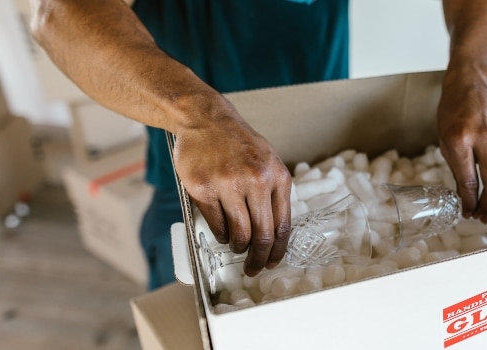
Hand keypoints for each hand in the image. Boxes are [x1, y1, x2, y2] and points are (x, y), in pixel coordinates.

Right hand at [172, 101, 291, 276]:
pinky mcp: (203, 188)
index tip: (273, 263)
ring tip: (236, 246)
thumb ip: (274, 192)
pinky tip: (222, 232)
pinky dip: (220, 234)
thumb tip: (275, 234)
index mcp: (277, 176)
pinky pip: (216, 224)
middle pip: (262, 235)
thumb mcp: (268, 161)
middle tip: (252, 268)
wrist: (206, 120)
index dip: (278, 251)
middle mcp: (256, 180)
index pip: (282, 225)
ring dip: (237, 246)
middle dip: (258, 258)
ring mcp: (228, 184)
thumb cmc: (238, 144)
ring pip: (238, 233)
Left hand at [437, 65, 486, 222]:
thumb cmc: (453, 109)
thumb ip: (456, 168)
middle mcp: (484, 138)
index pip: (469, 181)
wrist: (472, 81)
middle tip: (482, 218)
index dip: (469, 202)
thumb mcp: (444, 138)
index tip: (467, 213)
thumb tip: (465, 197)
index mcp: (460, 139)